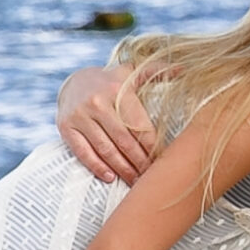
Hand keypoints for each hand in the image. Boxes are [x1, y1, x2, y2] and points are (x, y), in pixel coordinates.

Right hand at [58, 64, 156, 182]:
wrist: (73, 81)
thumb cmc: (111, 82)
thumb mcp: (131, 73)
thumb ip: (156, 71)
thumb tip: (183, 68)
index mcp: (117, 89)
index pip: (139, 125)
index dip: (152, 147)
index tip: (161, 161)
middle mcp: (97, 102)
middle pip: (123, 140)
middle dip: (139, 162)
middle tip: (150, 177)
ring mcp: (79, 115)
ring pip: (105, 149)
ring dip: (122, 169)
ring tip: (135, 181)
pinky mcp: (66, 127)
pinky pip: (83, 152)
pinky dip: (97, 167)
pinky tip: (110, 177)